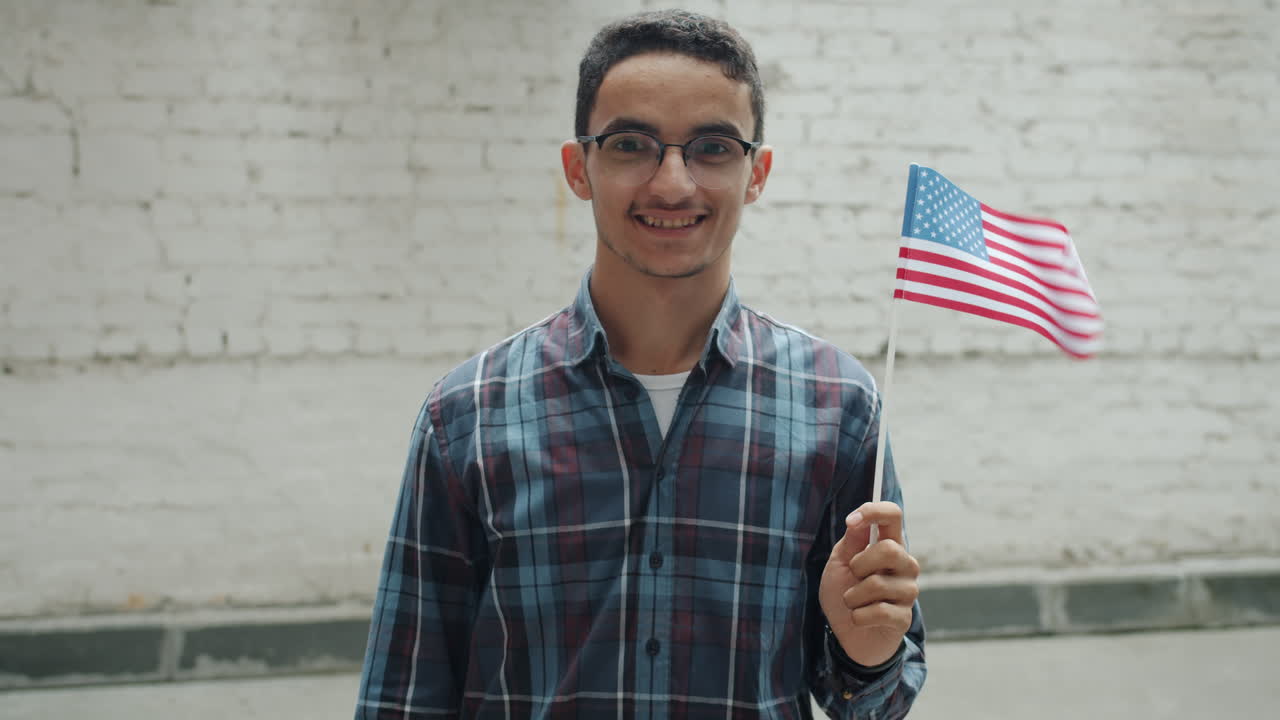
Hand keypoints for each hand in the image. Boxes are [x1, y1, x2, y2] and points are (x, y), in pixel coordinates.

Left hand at [818, 501, 919, 666]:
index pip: (893, 516)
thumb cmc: (844, 594)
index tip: (852, 520)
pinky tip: (861, 619)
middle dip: (860, 564)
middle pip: (890, 549)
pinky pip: (878, 611)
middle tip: (853, 576)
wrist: (846, 635)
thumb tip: (858, 520)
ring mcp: (908, 591)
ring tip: (854, 602)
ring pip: (877, 584)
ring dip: (852, 596)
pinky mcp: (905, 618)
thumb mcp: (839, 564)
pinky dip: (858, 616)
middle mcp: (905, 565)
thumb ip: (850, 543)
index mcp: (888, 545)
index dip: (874, 511)